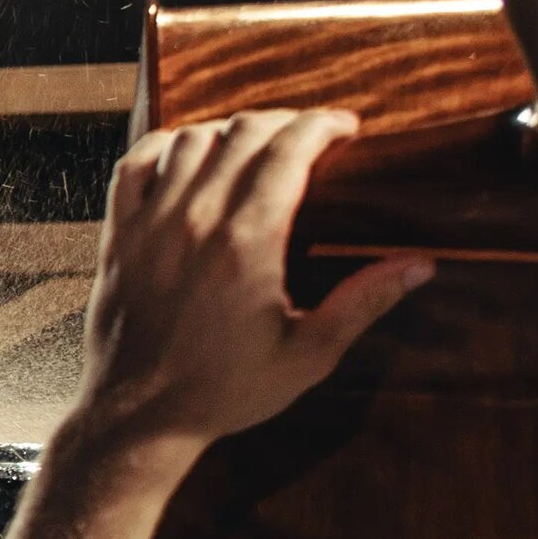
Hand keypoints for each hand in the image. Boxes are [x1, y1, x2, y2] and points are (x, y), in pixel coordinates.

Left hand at [6, 109, 436, 538]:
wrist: (139, 417)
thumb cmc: (226, 391)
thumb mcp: (309, 354)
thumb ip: (364, 301)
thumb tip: (421, 263)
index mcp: (247, 242)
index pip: (289, 150)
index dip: (323, 125)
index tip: (346, 127)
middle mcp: (194, 221)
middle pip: (244, 133)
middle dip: (287, 121)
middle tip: (313, 134)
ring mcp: (148, 225)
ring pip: (191, 140)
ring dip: (231, 130)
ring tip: (260, 143)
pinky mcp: (117, 236)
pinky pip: (133, 165)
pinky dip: (164, 145)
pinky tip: (188, 151)